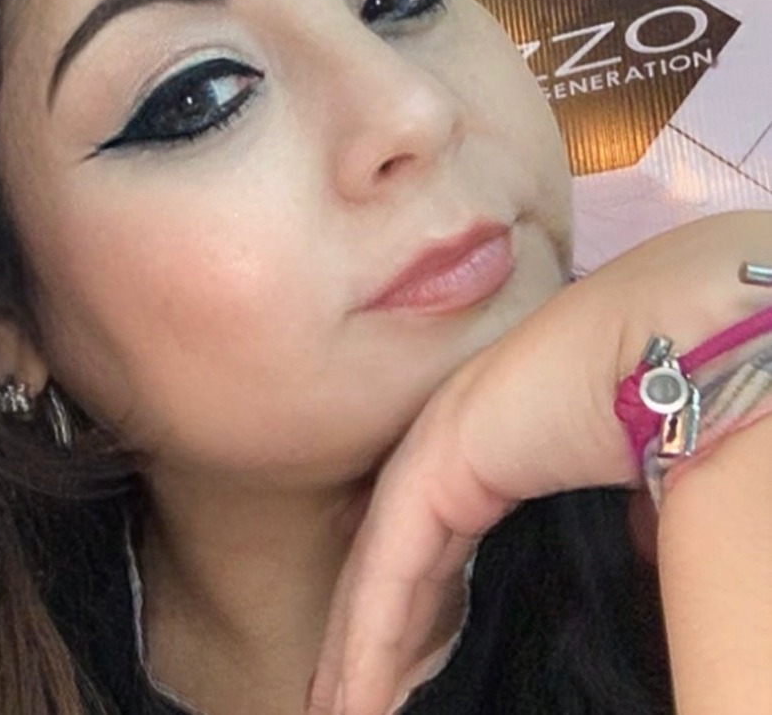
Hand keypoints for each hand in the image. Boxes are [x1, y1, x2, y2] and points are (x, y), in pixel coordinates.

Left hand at [307, 211, 771, 714]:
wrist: (683, 344)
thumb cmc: (680, 410)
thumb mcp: (643, 499)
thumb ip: (626, 539)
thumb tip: (632, 566)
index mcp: (506, 454)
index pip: (450, 555)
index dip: (430, 619)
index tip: (415, 677)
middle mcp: (459, 450)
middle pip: (407, 568)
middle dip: (386, 639)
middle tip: (353, 701)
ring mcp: (440, 452)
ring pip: (385, 574)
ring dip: (364, 648)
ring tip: (341, 708)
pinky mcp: (435, 467)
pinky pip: (389, 569)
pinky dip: (370, 635)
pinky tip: (352, 693)